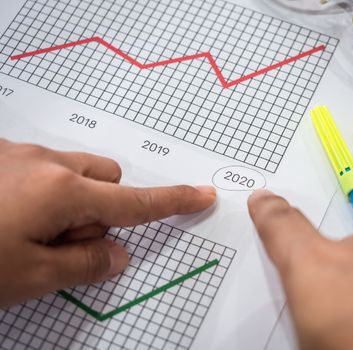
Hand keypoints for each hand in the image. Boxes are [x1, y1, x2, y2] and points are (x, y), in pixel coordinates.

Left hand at [0, 139, 215, 307]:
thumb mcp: (28, 277)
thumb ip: (82, 265)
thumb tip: (116, 255)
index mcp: (60, 191)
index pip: (134, 202)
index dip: (173, 201)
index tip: (202, 195)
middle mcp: (43, 162)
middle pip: (104, 178)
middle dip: (100, 207)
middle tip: (63, 240)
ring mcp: (18, 153)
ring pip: (73, 170)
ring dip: (69, 198)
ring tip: (29, 229)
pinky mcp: (0, 153)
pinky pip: (42, 165)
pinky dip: (41, 189)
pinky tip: (9, 212)